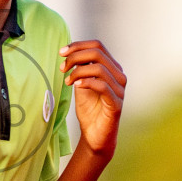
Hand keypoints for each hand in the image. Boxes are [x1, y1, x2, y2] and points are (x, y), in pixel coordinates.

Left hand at [60, 40, 125, 155]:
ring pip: (99, 68)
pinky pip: (103, 86)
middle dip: (75, 56)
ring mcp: (120, 89)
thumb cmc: (89, 109)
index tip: (61, 52)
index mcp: (112, 68)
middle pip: (98, 53)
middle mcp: (119, 76)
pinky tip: (76, 86)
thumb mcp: (81, 83)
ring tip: (67, 81)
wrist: (94, 134)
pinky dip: (87, 82)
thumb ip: (80, 68)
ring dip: (78, 71)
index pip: (98, 46)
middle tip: (62, 67)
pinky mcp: (116, 103)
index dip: (78, 45)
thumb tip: (69, 52)